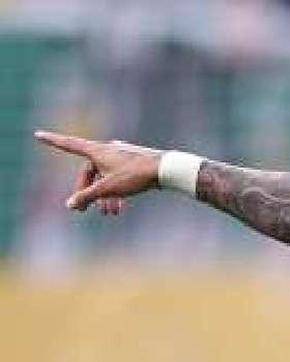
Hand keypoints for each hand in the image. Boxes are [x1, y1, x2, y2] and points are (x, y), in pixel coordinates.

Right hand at [34, 130, 162, 214]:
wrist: (166, 170)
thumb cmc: (135, 176)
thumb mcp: (107, 189)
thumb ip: (87, 196)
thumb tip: (70, 205)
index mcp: (97, 150)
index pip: (69, 145)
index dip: (53, 141)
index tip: (38, 135)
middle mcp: (108, 149)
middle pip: (90, 171)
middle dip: (87, 192)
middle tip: (84, 211)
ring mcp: (122, 155)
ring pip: (106, 177)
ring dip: (104, 196)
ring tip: (109, 214)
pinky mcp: (134, 162)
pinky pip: (119, 177)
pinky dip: (117, 191)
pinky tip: (120, 208)